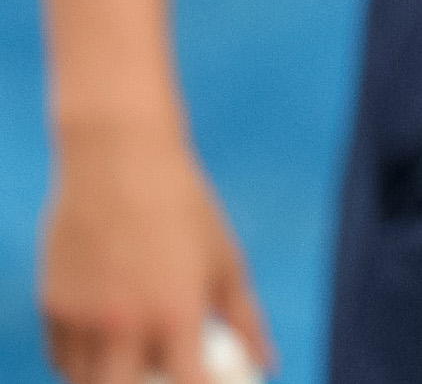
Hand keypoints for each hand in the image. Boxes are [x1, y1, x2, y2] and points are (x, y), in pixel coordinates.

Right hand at [38, 122, 272, 383]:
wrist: (120, 161)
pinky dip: (84, 361)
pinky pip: (62, 358)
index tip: (207, 382)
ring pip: (89, 381)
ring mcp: (82, 317)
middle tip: (164, 372)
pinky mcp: (52, 305)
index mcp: (176, 314)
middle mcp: (125, 323)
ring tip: (138, 353)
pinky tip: (107, 344)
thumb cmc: (184, 208)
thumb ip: (246, 319)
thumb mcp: (226, 261)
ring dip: (114, 376)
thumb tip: (267, 364)